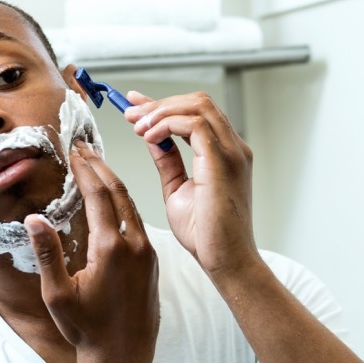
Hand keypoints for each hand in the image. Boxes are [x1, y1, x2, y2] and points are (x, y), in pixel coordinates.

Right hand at [26, 142, 158, 362]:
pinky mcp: (153, 264)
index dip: (85, 168)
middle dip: (100, 167)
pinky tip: (113, 203)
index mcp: (111, 248)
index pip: (98, 194)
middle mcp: (136, 246)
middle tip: (84, 147)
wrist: (123, 357)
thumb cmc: (87, 331)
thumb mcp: (58, 295)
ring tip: (97, 167)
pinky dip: (124, 205)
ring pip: (132, 207)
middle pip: (119, 192)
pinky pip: (139, 224)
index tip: (74, 149)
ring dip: (114, 184)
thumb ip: (47, 254)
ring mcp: (149, 254)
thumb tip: (33, 219)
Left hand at [123, 91, 257, 277]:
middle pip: (197, 102)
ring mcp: (232, 152)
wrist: (225, 260)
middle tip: (130, 113)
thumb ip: (168, 161)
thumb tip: (153, 138)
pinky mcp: (223, 160)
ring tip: (137, 127)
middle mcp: (233, 147)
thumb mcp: (178, 189)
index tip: (134, 105)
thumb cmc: (207, 236)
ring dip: (161, 111)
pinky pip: (194, 124)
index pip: (196, 114)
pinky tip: (150, 136)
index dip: (163, 105)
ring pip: (197, 105)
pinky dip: (167, 124)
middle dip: (159, 103)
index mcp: (225, 154)